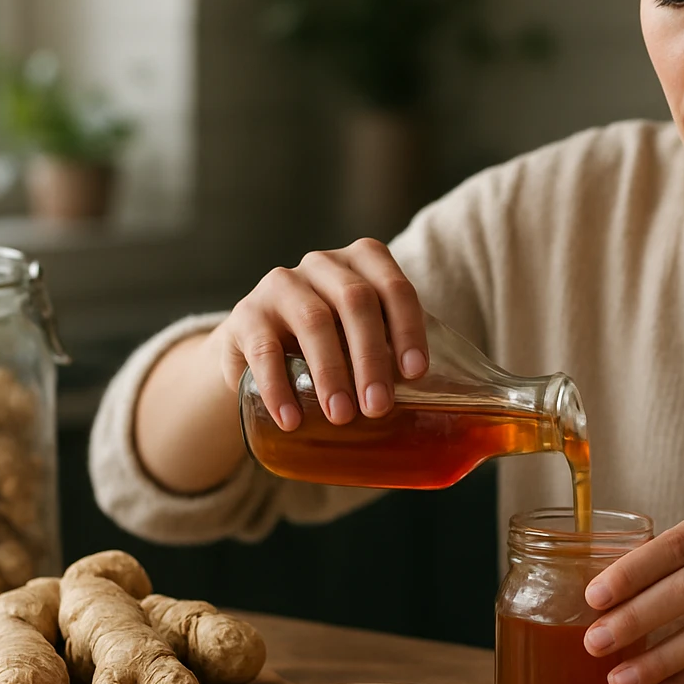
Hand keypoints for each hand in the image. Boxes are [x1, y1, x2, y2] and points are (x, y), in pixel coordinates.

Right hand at [210, 239, 427, 429]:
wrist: (256, 349)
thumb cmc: (329, 344)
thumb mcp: (361, 339)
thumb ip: (393, 355)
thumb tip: (437, 408)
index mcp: (362, 263)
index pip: (393, 287)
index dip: (408, 328)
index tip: (415, 373)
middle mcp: (322, 265)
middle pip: (356, 301)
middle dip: (371, 357)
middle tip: (378, 407)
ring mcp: (281, 285)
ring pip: (314, 320)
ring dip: (331, 372)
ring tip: (341, 416)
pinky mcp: (245, 315)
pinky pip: (264, 349)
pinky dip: (280, 388)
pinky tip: (292, 420)